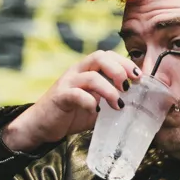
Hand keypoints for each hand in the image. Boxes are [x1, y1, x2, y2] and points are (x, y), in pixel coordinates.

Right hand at [2, 51, 140, 150]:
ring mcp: (67, 82)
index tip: (138, 77)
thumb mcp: (96, 104)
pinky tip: (95, 112)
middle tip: (127, 87)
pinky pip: (77, 94)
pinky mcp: (60, 97)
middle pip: (100, 57)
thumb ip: (110, 99)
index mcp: (87, 69)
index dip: (125, 63)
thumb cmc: (71, 113)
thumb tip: (136, 104)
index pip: (107, 55)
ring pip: (92, 76)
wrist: (42, 125)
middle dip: (119, 70)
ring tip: (117, 105)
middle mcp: (77, 71)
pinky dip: (90, 102)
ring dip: (109, 90)